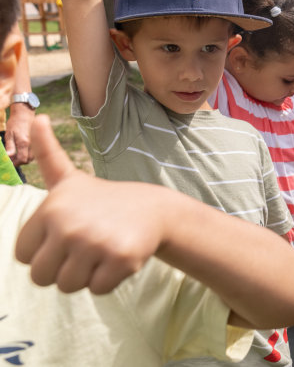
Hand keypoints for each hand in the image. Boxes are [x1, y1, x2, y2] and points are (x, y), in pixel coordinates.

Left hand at [5, 103, 35, 165]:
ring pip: (31, 157)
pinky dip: (28, 154)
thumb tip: (8, 156)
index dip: (15, 163)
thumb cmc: (15, 124)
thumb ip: (9, 146)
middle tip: (11, 158)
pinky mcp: (37, 142)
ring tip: (16, 154)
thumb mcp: (9, 134)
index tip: (9, 161)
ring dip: (24, 158)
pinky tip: (21, 150)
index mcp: (24, 143)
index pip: (22, 159)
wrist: (25, 114)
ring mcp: (36, 143)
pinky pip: (33, 153)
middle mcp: (32, 145)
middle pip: (28, 160)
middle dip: (19, 161)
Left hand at [15, 115, 165, 293]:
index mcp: (49, 210)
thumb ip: (48, 154)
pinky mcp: (120, 260)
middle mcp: (69, 226)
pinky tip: (119, 256)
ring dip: (86, 276)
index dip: (46, 251)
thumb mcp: (71, 179)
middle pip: (42, 278)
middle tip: (85, 248)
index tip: (67, 235)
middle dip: (63, 269)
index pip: (24, 257)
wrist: (154, 209)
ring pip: (68, 286)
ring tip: (102, 251)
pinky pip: (97, 290)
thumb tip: (37, 117)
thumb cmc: (104, 200)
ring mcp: (95, 244)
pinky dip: (109, 280)